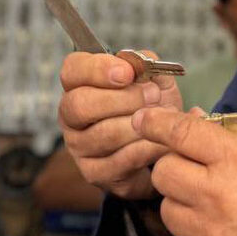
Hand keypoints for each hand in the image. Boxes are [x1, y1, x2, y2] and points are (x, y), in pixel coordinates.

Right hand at [58, 51, 182, 199]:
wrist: (160, 145)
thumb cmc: (151, 105)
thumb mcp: (154, 79)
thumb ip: (147, 65)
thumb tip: (143, 62)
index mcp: (81, 84)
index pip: (73, 69)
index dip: (98, 69)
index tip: (127, 72)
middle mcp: (71, 116)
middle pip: (80, 105)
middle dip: (123, 99)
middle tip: (153, 96)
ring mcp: (79, 146)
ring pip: (103, 134)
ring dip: (140, 125)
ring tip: (164, 118)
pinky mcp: (95, 173)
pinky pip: (121, 160)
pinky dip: (147, 148)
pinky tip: (163, 141)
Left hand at [133, 106, 236, 235]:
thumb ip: (228, 136)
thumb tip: (190, 119)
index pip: (180, 133)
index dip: (156, 122)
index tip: (144, 119)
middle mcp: (219, 194)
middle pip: (163, 172)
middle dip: (172, 165)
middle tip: (191, 168)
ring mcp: (212, 232)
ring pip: (168, 208)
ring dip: (182, 200)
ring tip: (209, 201)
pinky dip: (195, 232)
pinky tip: (220, 227)